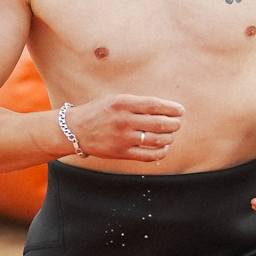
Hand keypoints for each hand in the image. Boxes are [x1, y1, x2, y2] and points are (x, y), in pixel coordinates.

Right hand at [63, 94, 182, 163]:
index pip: (155, 105)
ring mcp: (123, 138)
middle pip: (159, 123)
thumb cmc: (98, 112)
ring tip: (170, 135)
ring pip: (156, 140)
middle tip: (177, 123)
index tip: (181, 110)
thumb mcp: (115, 100)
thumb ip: (137, 103)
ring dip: (169, 138)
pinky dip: (161, 153)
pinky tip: (163, 148)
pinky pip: (148, 156)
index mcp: (123, 103)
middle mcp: (124, 120)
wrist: (75, 130)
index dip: (172, 108)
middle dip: (174, 124)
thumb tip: (164, 109)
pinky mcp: (121, 153)